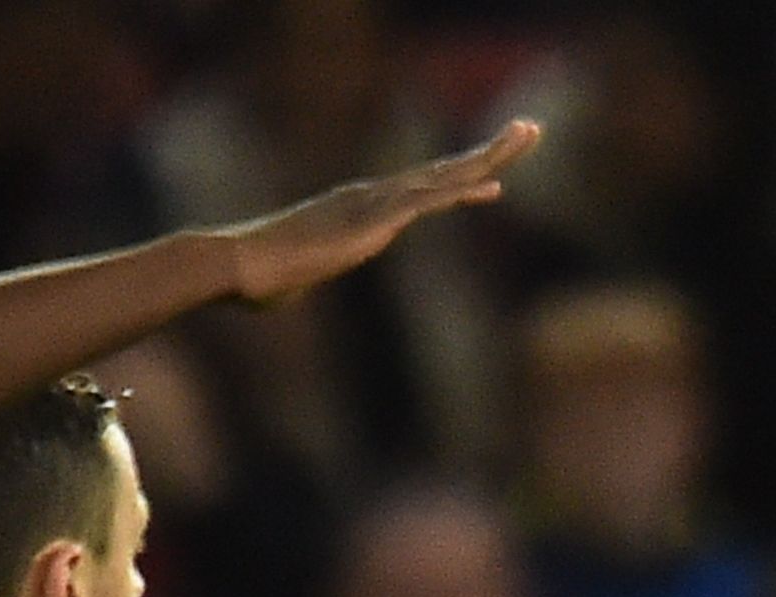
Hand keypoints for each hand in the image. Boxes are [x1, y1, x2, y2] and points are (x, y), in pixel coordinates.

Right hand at [222, 123, 538, 303]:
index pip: (422, 193)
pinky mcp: (373, 222)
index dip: (460, 183)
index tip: (493, 178)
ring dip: (489, 157)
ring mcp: (375, 206)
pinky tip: (490, 185)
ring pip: (445, 177)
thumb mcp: (298, 276)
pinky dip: (459, 191)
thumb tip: (285, 287)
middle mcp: (375, 198)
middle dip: (490, 152)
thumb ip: (304, 273)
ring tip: (527, 136)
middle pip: (445, 172)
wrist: (244, 266)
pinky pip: (425, 203)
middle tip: (531, 130)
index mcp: (363, 211)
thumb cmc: (263, 278)